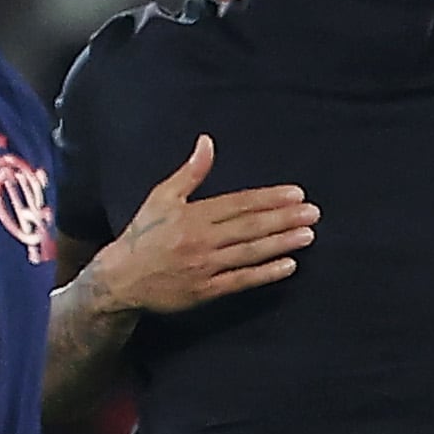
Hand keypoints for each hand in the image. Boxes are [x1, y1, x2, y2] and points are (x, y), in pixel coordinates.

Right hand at [84, 136, 315, 317]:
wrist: (120, 279)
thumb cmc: (143, 234)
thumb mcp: (161, 197)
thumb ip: (190, 172)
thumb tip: (207, 142)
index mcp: (192, 215)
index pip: (239, 204)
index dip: (269, 199)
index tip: (296, 194)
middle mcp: (201, 240)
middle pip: (250, 227)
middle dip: (284, 219)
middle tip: (313, 213)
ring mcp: (205, 267)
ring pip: (250, 252)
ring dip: (281, 243)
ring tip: (308, 235)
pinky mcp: (205, 291)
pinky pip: (241, 281)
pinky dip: (265, 273)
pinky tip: (288, 265)